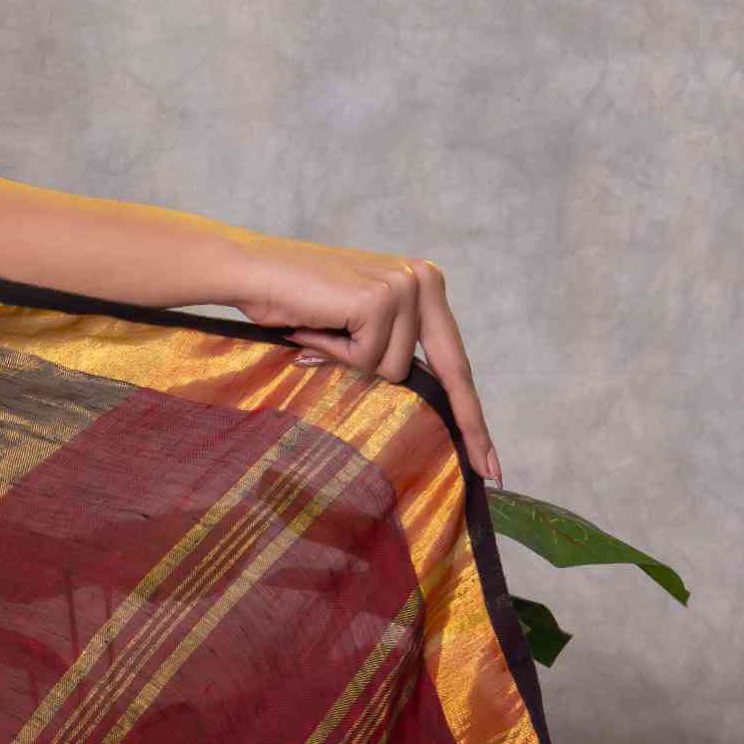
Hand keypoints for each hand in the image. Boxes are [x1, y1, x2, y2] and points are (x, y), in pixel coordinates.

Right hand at [209, 237, 502, 489]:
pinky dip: (335, 352)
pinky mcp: (378, 300)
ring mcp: (403, 287)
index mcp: (425, 283)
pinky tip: (314, 327)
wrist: (252, 270)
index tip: (490, 460)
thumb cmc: (297, 302)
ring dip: (351, 362)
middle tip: (491, 472)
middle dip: (470, 424)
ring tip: (322, 332)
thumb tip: (422, 402)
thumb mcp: (359, 324)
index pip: (455, 359)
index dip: (472, 413)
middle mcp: (423, 280)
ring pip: (395, 370)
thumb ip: (393, 345)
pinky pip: (366, 359)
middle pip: (451, 371)